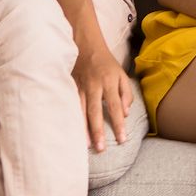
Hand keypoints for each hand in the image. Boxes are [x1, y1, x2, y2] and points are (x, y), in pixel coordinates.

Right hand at [72, 35, 131, 152]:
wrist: (85, 45)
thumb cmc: (106, 63)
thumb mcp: (122, 75)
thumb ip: (126, 94)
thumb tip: (125, 114)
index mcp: (109, 83)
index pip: (115, 107)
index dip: (118, 124)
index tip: (122, 139)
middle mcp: (93, 86)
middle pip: (96, 112)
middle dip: (98, 131)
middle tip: (101, 149)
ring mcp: (79, 87)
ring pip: (81, 111)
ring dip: (83, 129)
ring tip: (86, 145)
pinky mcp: (69, 87)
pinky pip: (71, 106)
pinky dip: (72, 118)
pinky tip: (71, 130)